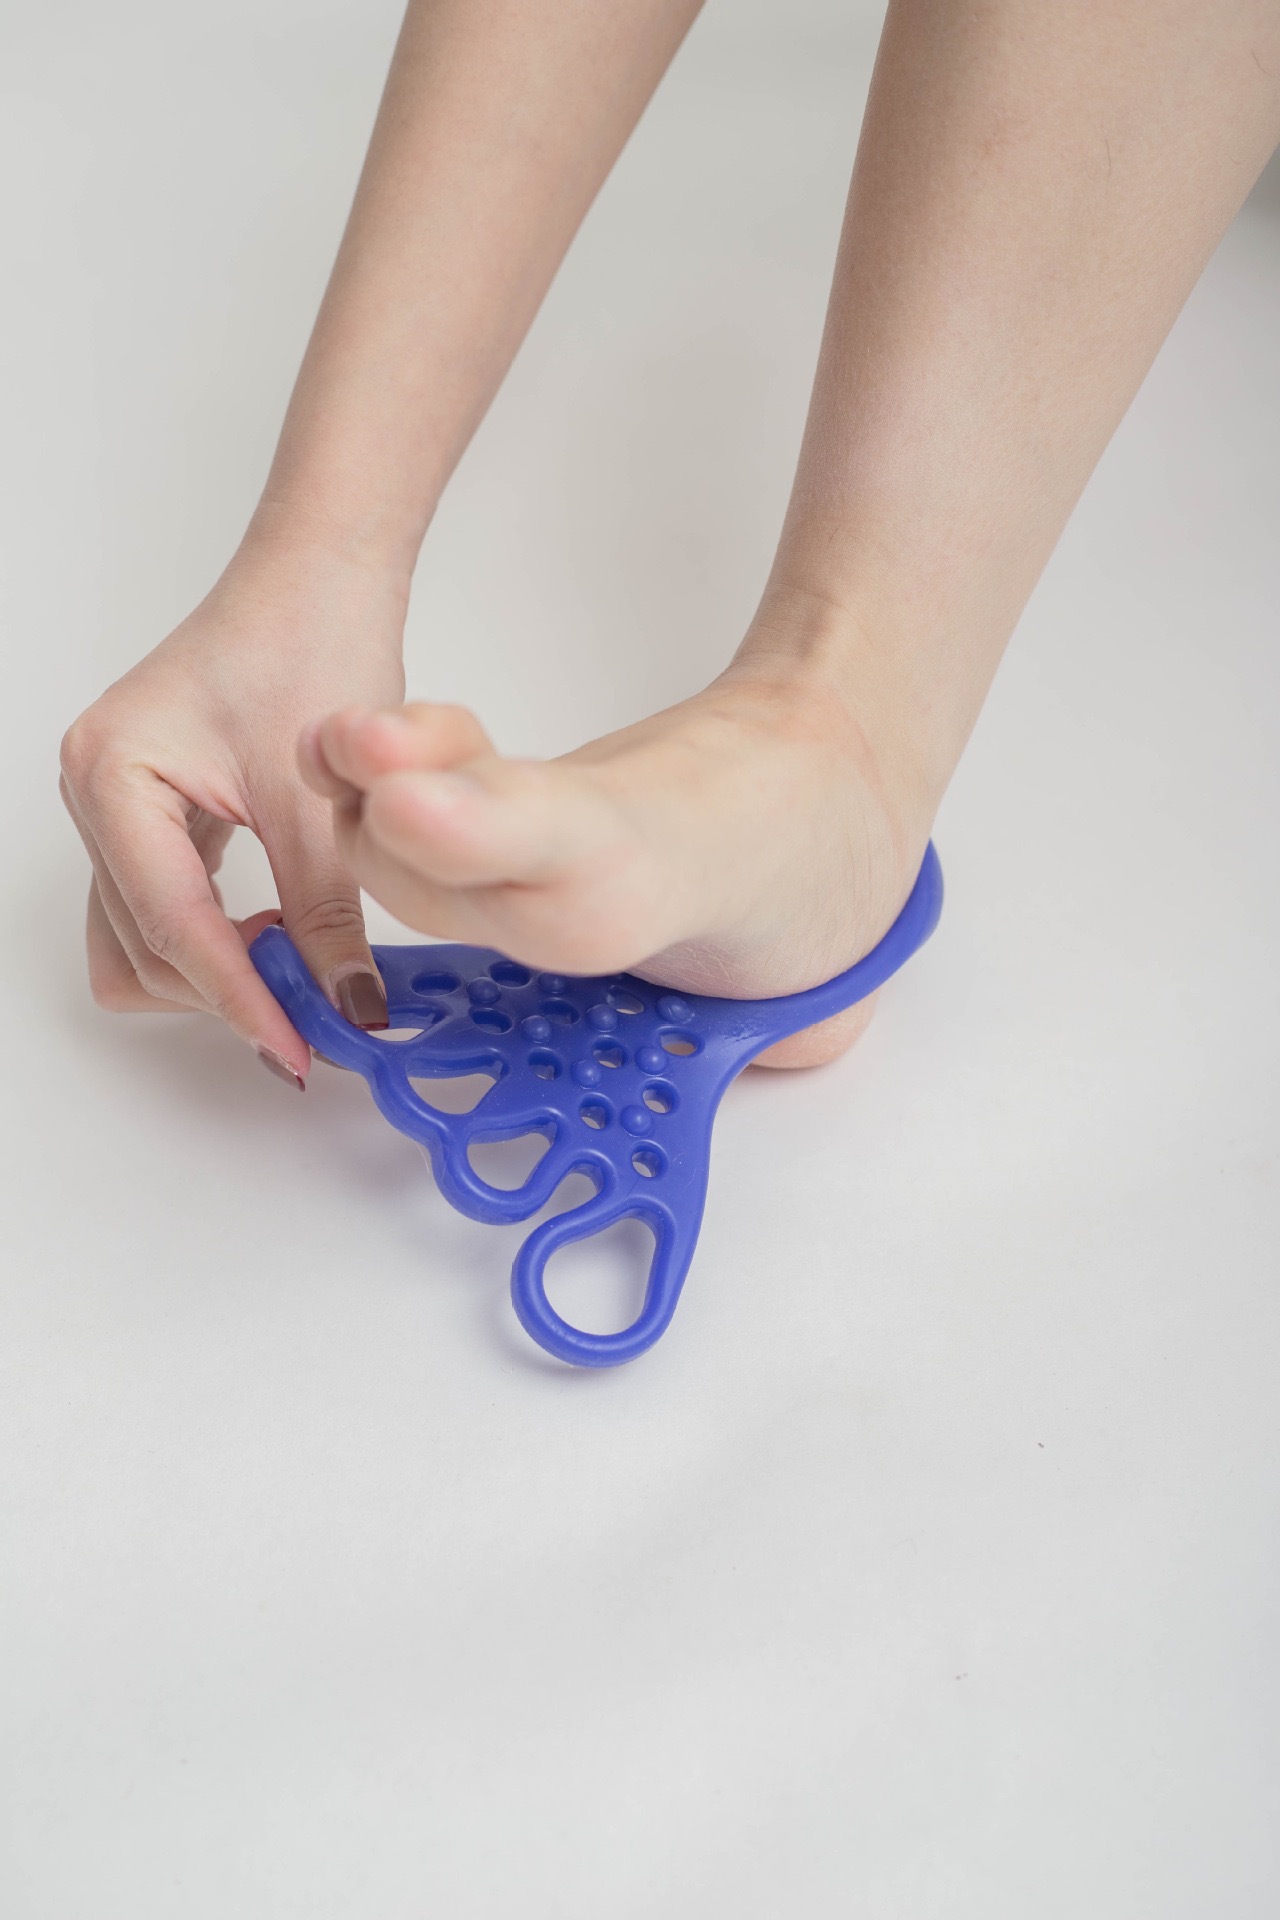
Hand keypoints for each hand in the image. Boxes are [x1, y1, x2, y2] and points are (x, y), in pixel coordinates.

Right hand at [59, 539, 407, 1085]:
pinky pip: (154, 908)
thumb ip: (330, 919)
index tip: (294, 1050)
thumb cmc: (311, 644)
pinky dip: (208, 940)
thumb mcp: (323, 803)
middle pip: (139, 950)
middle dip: (221, 989)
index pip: (171, 927)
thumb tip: (348, 1013)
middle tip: (313, 1009)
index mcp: (115, 776)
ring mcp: (111, 805)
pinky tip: (274, 937)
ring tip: (294, 966)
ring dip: (209, 974)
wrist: (317, 580)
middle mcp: (94, 793)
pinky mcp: (142, 813)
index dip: (236, 1000)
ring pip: (136, 942)